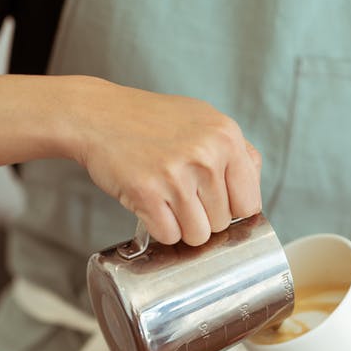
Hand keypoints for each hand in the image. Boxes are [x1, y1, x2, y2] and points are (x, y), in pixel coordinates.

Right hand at [70, 77, 261, 245]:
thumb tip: (253, 199)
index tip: (214, 203)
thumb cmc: (152, 121)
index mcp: (226, 137)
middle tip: (180, 194)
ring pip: (198, 235)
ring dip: (182, 227)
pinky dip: (160, 229)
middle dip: (203, 217)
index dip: (231, 210)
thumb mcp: (204, 120)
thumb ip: (237, 153)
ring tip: (167, 201)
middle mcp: (205, 155)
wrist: (97, 114)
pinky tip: (151, 206)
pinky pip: (169, 236)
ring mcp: (176, 175)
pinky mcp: (147, 193)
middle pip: (222, 223)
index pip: (249, 203)